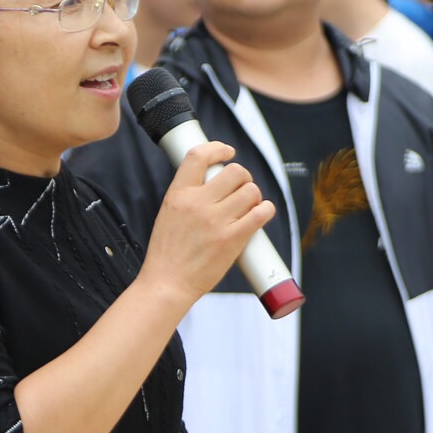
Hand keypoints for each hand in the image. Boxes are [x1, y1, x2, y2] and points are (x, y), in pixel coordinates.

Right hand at [139, 142, 275, 306]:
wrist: (167, 283)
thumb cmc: (167, 254)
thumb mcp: (168, 214)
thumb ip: (188, 196)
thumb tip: (213, 183)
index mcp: (178, 194)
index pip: (199, 156)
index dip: (218, 148)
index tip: (227, 152)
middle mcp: (198, 203)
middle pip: (234, 171)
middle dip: (242, 178)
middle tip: (240, 190)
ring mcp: (216, 221)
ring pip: (251, 191)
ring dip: (254, 196)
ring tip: (248, 207)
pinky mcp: (233, 238)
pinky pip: (261, 212)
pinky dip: (265, 210)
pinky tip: (260, 214)